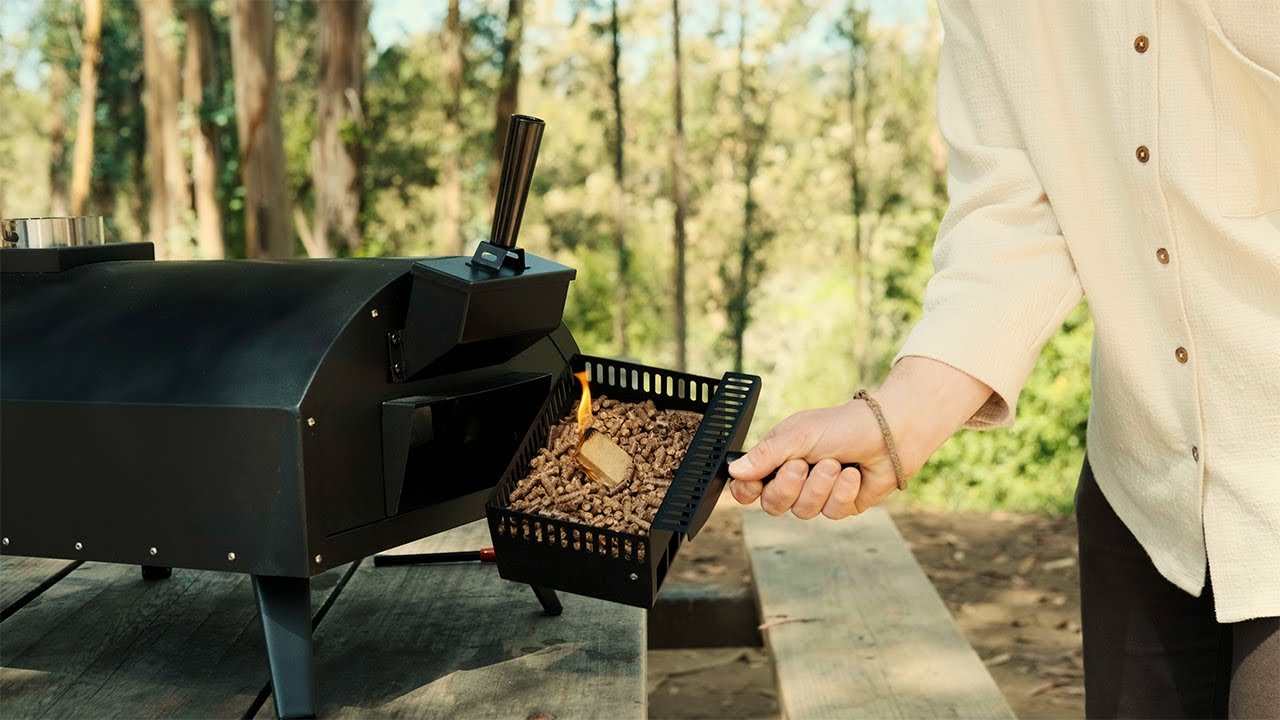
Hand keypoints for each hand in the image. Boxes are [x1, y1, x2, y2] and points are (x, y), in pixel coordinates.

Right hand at [727, 399, 897, 518]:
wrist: (890, 432)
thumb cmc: (844, 425)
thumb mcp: (799, 435)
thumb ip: (766, 455)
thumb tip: (735, 471)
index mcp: (778, 458)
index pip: (748, 486)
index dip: (746, 490)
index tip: (753, 485)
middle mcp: (795, 479)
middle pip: (772, 505)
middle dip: (790, 486)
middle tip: (804, 464)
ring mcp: (818, 494)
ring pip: (803, 511)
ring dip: (821, 486)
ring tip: (837, 463)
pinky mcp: (841, 505)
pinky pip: (831, 512)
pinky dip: (842, 491)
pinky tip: (853, 474)